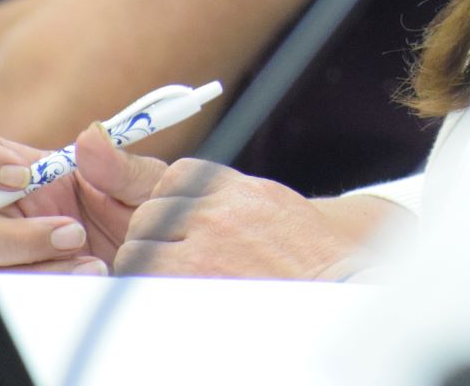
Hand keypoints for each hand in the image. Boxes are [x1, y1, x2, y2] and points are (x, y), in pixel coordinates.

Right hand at [0, 122, 165, 273]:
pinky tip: (89, 276)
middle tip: (73, 234)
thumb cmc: (150, 212)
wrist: (165, 256)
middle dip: (17, 234)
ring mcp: (19, 252)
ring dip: (36, 264)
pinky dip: (49, 284)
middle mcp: (17, 212)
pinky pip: (14, 290)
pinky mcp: (30, 282)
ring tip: (92, 263)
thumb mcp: (145, 185)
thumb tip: (90, 137)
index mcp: (34, 175)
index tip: (20, 178)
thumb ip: (118, 164)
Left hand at [115, 161, 362, 279]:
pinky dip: (146, 285)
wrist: (332, 290)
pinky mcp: (190, 285)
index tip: (179, 220)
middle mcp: (215, 214)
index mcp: (236, 189)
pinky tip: (169, 293)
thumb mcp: (270, 203)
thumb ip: (228, 196)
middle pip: (151, 212)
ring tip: (175, 277)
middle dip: (155, 233)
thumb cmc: (305, 255)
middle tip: (176, 254)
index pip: (176, 177)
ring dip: (147, 260)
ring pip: (137, 246)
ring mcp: (200, 251)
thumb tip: (185, 198)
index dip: (172, 199)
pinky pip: (142, 278)